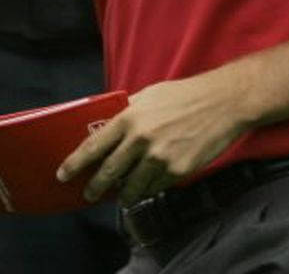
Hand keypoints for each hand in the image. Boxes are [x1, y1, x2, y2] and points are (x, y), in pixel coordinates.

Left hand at [56, 73, 249, 203]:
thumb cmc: (188, 95)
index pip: (93, 146)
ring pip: (132, 187)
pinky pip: (156, 186)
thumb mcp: (152, 94)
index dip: (74, 164)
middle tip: (90, 194)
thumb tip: (109, 123)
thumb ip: (129, 110)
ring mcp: (159, 158)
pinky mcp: (177, 170)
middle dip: (95, 187)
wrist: (225, 102)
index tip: (63, 175)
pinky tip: (152, 182)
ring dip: (125, 194)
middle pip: (108, 173)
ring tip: (124, 194)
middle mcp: (140, 140)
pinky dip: (151, 187)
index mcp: (130, 118)